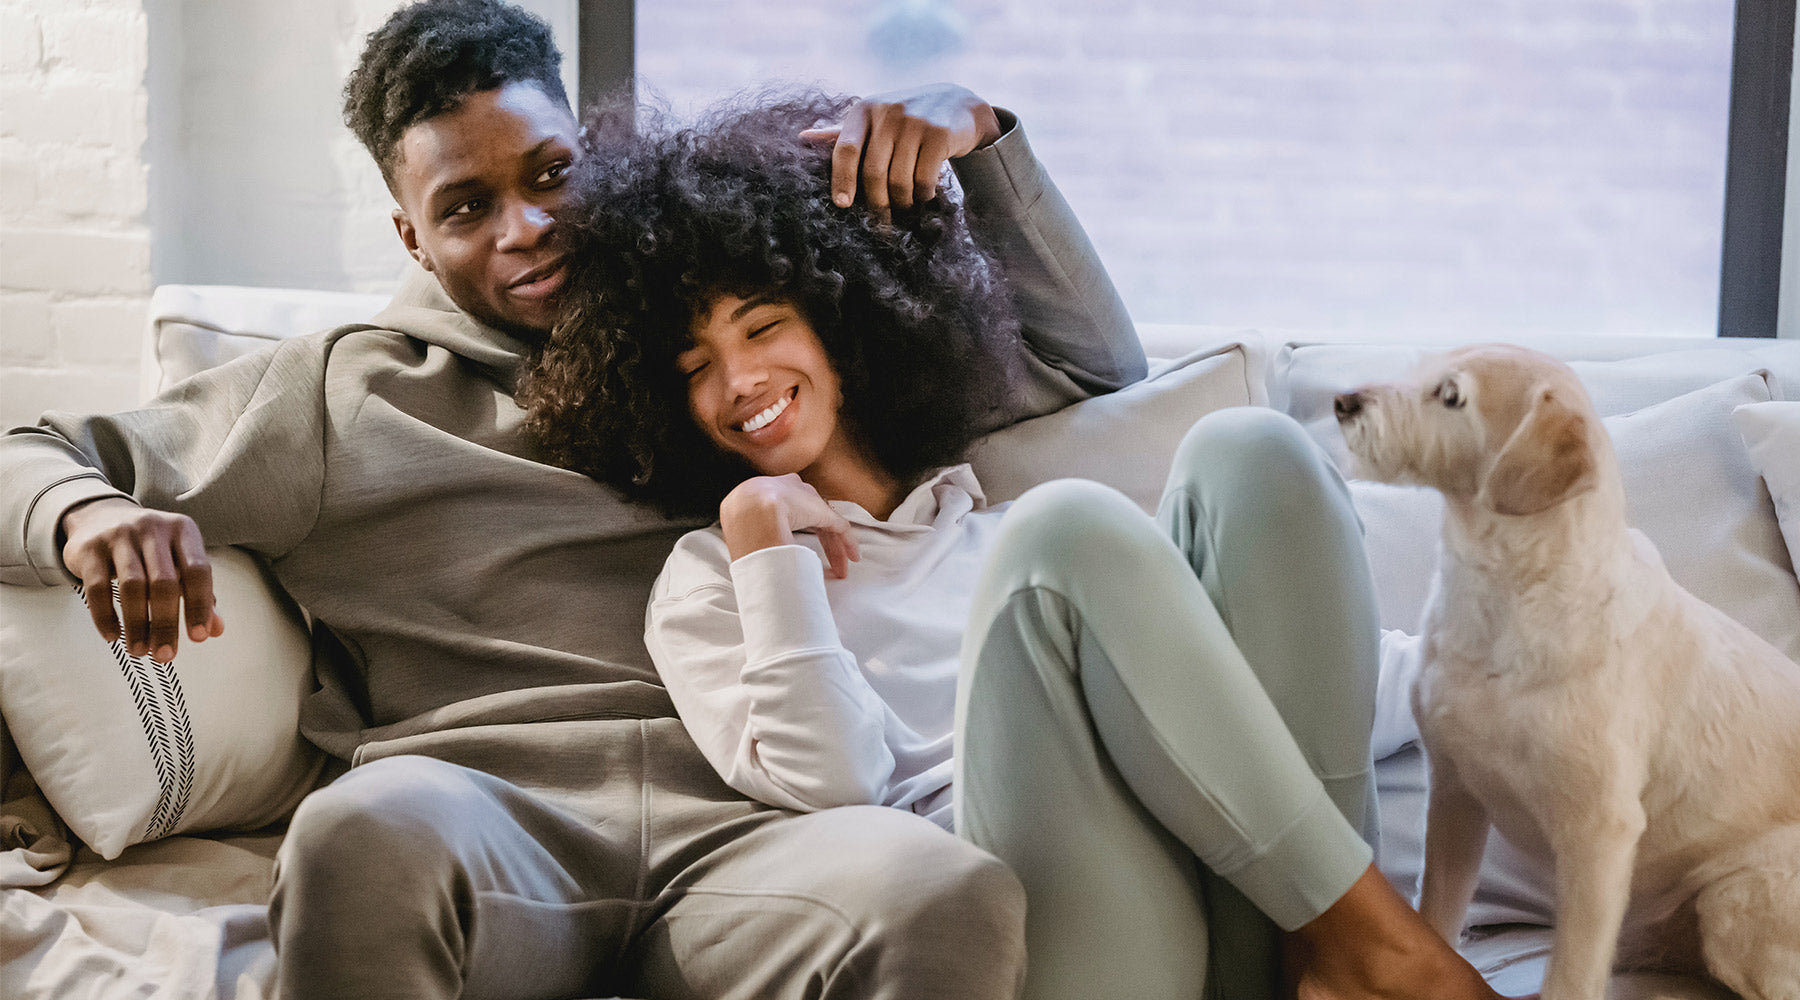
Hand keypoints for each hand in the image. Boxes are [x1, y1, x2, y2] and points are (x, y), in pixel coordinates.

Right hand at [60, 498, 223, 660]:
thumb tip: (216, 630)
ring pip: (132, 587)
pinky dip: (106, 616)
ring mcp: (119, 535)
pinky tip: (113, 636)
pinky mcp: (89, 548)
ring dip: (137, 625)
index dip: (200, 606)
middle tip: (165, 655)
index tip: (199, 638)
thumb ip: (199, 593)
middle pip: (164, 583)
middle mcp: (153, 528)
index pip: (197, 570)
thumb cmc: (151, 549)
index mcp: (183, 530)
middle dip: (166, 624)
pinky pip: (97, 588)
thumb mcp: (178, 561)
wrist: (99, 517)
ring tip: (140, 650)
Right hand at [720, 475, 860, 578]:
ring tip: (842, 570)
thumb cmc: (740, 520)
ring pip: (826, 525)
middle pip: (811, 518)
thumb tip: (752, 554)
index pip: (789, 510)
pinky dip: (847, 543)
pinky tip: (853, 558)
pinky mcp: (823, 511)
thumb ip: (750, 530)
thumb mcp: (740, 521)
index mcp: (768, 491)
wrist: (751, 511)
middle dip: (821, 542)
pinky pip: (839, 527)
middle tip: (827, 564)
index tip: (795, 545)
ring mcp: (807, 500)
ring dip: (835, 549)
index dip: (795, 527)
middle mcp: (792, 491)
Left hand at [800, 83, 1003, 219]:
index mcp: (865, 110)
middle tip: (881, 222)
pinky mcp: (940, 134)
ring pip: (900, 179)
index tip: (842, 205)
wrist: (958, 104)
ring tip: (906, 205)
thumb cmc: (906, 118)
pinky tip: (925, 194)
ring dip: (902, 202)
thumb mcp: (875, 119)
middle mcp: (888, 112)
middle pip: (873, 172)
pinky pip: (924, 179)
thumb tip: (802, 137)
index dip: (842, 179)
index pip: (845, 149)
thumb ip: (843, 133)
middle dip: (876, 203)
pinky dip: (923, 194)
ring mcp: (915, 121)